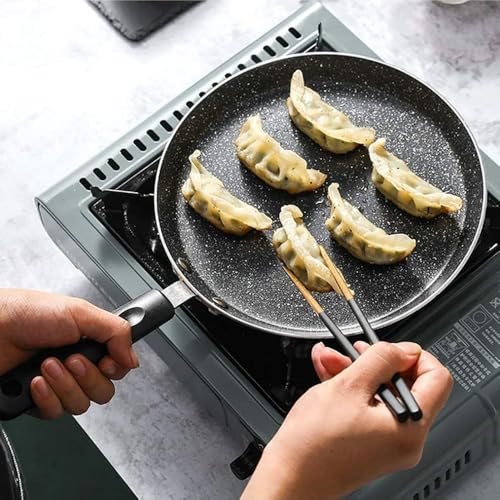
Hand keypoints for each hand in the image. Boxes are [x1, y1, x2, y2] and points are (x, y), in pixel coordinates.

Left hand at [0, 289, 137, 418]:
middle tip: (71, 359)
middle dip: (87, 377)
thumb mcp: (80, 312)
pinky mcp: (37, 401)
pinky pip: (56, 413)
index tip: (105, 361)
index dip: (115, 368)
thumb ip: (116, 331)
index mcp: (89, 341)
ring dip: (64, 385)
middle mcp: (75, 364)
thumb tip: (133, 358)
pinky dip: (46, 398)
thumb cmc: (26, 313)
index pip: (118, 367)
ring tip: (46, 365)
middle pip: (103, 390)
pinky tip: (35, 381)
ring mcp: (57, 384)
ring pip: (81, 404)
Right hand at [242, 341, 452, 499]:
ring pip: (381, 393)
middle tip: (353, 351)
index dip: (414, 356)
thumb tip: (405, 349)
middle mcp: (406, 439)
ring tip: (329, 360)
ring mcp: (388, 444)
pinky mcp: (371, 445)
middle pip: (405, 384)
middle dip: (374, 361)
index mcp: (411, 427)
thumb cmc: (314, 443)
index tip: (390, 348)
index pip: (438, 378)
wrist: (290, 477)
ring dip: (356, 371)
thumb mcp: (348, 386)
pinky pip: (368, 407)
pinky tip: (329, 373)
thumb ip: (381, 360)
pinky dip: (351, 388)